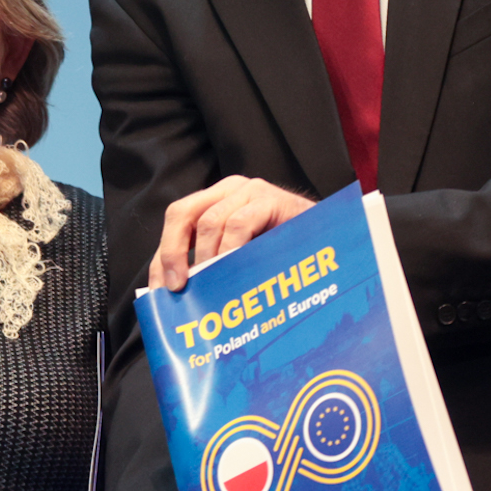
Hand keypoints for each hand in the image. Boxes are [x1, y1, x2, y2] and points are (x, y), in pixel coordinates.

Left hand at [149, 177, 313, 291]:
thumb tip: (178, 298)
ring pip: (209, 221)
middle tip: (178, 285)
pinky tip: (231, 269)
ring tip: (209, 283)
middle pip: (182, 213)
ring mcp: (249, 192)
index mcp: (214, 202)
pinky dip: (230, 249)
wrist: (331, 239)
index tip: (159, 291)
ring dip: (205, 258)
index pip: (177, 224)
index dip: (163, 256)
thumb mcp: (241, 257)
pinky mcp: (270, 199)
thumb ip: (213, 266)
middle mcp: (227, 191)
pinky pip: (239, 223)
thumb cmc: (284, 252)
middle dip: (172, 251)